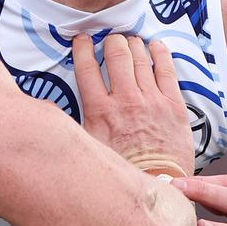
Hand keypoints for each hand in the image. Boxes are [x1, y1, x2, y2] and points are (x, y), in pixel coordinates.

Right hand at [72, 33, 193, 177]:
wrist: (157, 186)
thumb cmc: (122, 171)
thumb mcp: (88, 148)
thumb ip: (76, 125)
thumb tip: (53, 112)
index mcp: (100, 110)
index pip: (86, 67)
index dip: (82, 47)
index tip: (82, 39)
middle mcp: (125, 100)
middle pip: (116, 55)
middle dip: (111, 42)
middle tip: (111, 40)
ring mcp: (151, 100)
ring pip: (140, 58)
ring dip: (133, 44)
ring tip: (130, 40)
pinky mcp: (174, 105)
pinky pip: (167, 70)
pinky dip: (160, 53)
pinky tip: (156, 45)